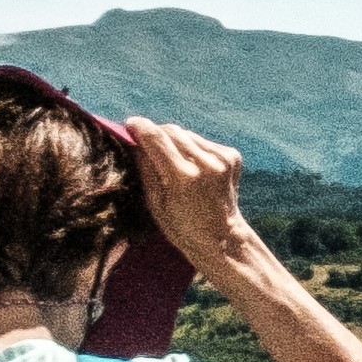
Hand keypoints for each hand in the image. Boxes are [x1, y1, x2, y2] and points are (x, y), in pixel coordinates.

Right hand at [127, 118, 255, 274]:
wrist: (222, 237)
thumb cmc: (181, 226)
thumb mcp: (154, 202)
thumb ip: (144, 167)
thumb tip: (133, 139)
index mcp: (183, 178)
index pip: (156, 138)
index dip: (139, 128)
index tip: (129, 124)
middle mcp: (206, 164)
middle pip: (172, 131)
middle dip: (156, 133)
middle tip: (145, 142)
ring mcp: (222, 159)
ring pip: (188, 134)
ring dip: (175, 141)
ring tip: (172, 161)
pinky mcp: (232, 156)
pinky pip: (203, 142)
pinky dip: (193, 148)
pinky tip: (193, 167)